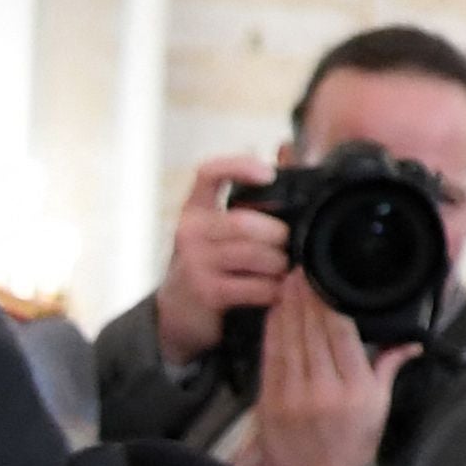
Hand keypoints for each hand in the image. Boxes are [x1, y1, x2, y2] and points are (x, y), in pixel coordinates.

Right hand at [158, 152, 289, 364]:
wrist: (177, 316)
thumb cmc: (208, 266)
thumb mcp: (217, 233)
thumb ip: (249, 201)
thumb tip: (288, 150)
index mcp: (194, 210)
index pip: (209, 173)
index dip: (239, 167)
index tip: (268, 174)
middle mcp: (189, 232)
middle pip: (245, 222)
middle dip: (277, 235)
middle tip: (286, 247)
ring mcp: (194, 263)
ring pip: (255, 255)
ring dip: (279, 266)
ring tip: (281, 271)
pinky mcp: (206, 292)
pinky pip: (255, 286)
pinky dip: (273, 290)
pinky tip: (273, 292)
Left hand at [233, 273, 408, 465]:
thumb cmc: (351, 446)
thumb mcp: (378, 409)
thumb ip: (389, 368)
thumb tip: (412, 340)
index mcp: (356, 390)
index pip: (341, 334)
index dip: (329, 302)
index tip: (324, 279)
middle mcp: (324, 390)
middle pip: (313, 331)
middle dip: (305, 296)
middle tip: (301, 268)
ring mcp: (293, 395)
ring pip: (290, 339)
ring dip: (287, 306)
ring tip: (286, 280)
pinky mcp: (270, 401)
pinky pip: (271, 356)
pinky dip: (272, 330)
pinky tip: (274, 310)